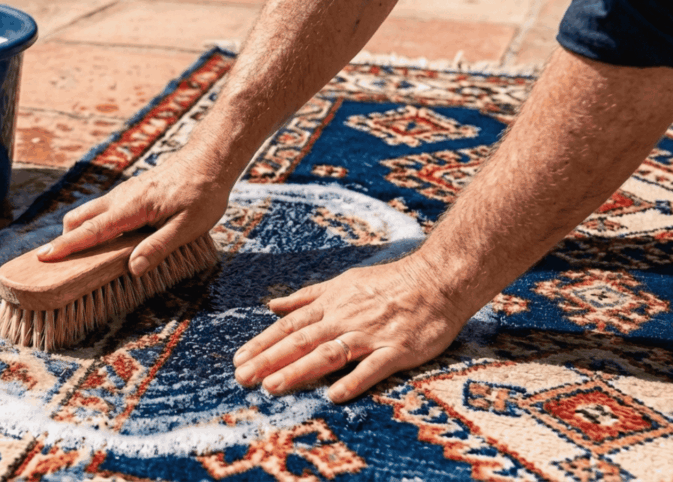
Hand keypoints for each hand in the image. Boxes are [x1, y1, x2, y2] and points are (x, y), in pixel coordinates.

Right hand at [37, 150, 233, 275]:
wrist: (211, 159)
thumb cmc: (203, 193)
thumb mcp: (188, 226)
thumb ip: (158, 247)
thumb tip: (132, 269)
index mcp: (132, 208)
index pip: (92, 231)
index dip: (67, 246)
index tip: (44, 258)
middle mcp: (122, 198)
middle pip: (80, 218)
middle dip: (65, 240)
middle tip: (57, 264)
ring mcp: (125, 193)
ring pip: (90, 212)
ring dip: (80, 232)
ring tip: (80, 257)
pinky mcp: (132, 192)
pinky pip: (104, 209)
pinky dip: (95, 224)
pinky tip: (108, 240)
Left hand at [232, 256, 471, 401]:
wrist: (437, 280)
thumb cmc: (389, 283)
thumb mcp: (342, 282)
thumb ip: (307, 297)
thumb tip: (273, 305)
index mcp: (331, 304)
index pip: (289, 326)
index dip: (262, 343)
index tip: (238, 359)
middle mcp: (344, 318)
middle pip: (300, 341)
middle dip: (268, 360)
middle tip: (243, 378)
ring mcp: (370, 335)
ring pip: (328, 354)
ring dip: (299, 370)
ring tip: (273, 386)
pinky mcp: (397, 349)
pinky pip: (372, 368)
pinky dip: (354, 380)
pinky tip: (335, 396)